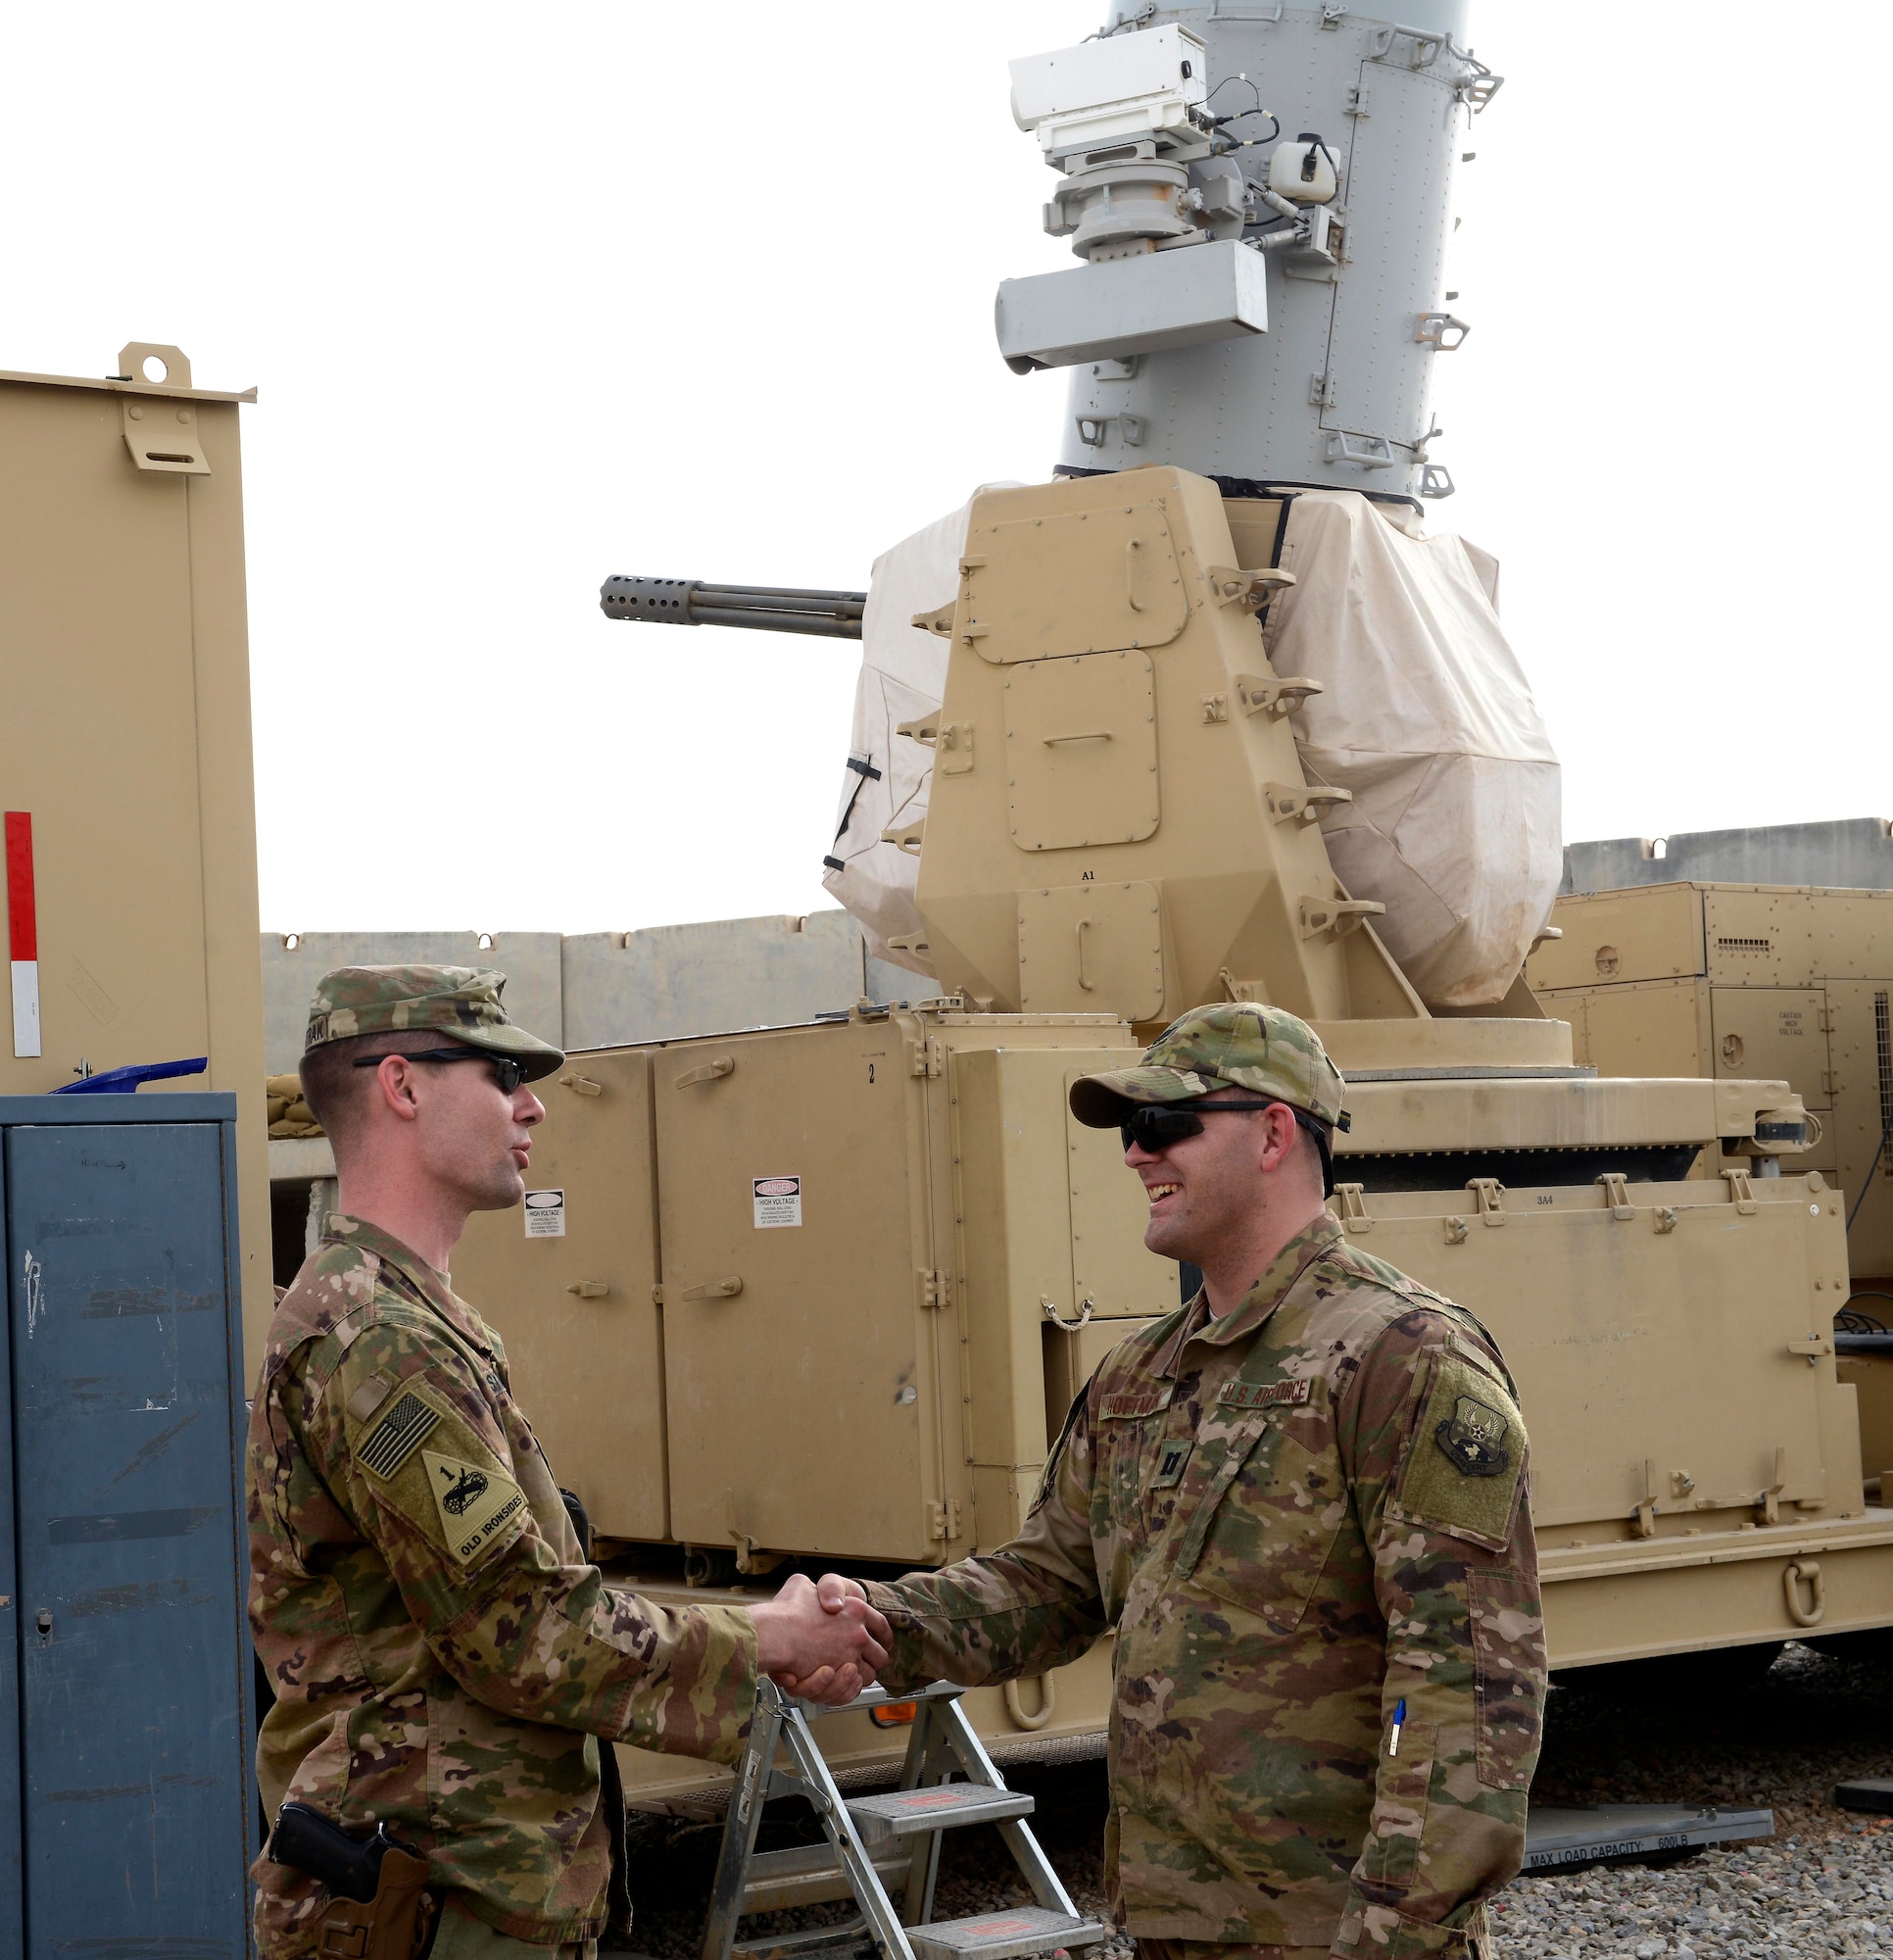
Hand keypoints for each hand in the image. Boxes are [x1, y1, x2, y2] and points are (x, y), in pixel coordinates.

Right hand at [751, 1573, 889, 1706]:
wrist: (774, 1632)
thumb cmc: (786, 1609)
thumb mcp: (803, 1584)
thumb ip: (819, 1590)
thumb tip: (828, 1599)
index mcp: (856, 1609)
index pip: (882, 1627)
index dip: (883, 1637)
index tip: (881, 1642)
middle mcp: (858, 1633)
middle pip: (880, 1655)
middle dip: (873, 1661)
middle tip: (864, 1661)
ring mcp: (850, 1655)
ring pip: (868, 1675)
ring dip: (860, 1677)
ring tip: (848, 1673)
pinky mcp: (837, 1676)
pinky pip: (853, 1689)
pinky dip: (849, 1689)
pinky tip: (840, 1683)